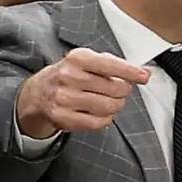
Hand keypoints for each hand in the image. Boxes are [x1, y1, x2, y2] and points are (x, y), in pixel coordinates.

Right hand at [15, 47, 149, 137]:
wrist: (37, 93)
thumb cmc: (67, 75)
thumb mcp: (84, 60)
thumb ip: (111, 63)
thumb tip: (140, 73)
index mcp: (76, 59)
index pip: (111, 65)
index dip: (132, 72)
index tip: (144, 76)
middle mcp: (68, 77)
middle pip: (116, 88)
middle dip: (123, 91)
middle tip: (118, 90)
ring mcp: (64, 98)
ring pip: (109, 106)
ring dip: (115, 106)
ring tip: (109, 101)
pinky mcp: (63, 117)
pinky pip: (98, 122)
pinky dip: (105, 119)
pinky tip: (100, 112)